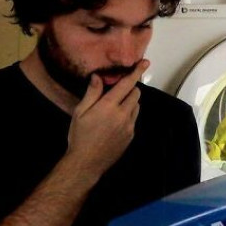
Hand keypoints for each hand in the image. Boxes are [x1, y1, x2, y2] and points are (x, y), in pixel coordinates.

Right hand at [65, 60, 149, 176]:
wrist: (86, 162)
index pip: (127, 84)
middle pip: (136, 94)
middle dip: (130, 88)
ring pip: (136, 106)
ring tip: (115, 106)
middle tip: (119, 90)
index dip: (136, 72)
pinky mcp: (131, 136)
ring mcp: (129, 126)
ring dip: (130, 101)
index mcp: (108, 106)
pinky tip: (115, 121)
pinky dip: (128, 114)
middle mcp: (122, 115)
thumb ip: (92, 93)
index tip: (145, 62)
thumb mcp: (80, 112)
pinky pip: (134, 119)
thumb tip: (99, 77)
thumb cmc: (80, 136)